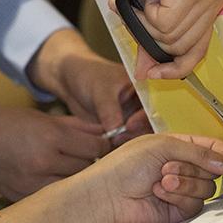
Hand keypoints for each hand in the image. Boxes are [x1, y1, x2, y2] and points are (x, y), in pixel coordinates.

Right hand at [0, 100, 112, 200]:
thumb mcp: (36, 116)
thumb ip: (72, 124)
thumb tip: (101, 131)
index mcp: (48, 136)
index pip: (95, 146)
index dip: (101, 143)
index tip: (100, 142)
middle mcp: (43, 162)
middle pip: (88, 167)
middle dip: (89, 160)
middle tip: (82, 153)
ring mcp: (31, 184)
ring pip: (72, 185)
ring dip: (73, 176)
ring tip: (63, 165)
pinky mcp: (21, 197)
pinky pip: (51, 195)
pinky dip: (54, 187)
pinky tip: (46, 176)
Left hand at [28, 29, 149, 144]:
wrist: (69, 80)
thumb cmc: (88, 74)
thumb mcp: (100, 89)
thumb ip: (109, 109)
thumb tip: (117, 130)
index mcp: (142, 89)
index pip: (152, 106)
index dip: (144, 118)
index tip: (129, 126)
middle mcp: (140, 106)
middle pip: (148, 125)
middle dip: (135, 134)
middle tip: (118, 138)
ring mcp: (130, 118)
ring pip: (136, 136)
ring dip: (126, 142)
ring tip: (110, 142)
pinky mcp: (119, 130)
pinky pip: (123, 141)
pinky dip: (117, 145)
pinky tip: (107, 148)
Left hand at [78, 134, 222, 222]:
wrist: (110, 193)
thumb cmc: (126, 164)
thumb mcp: (163, 146)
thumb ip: (199, 153)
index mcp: (177, 146)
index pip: (209, 148)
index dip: (222, 153)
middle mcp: (181, 167)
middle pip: (212, 170)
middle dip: (192, 168)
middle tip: (168, 166)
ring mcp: (181, 188)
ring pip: (206, 188)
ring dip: (184, 183)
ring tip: (160, 179)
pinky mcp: (179, 209)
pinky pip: (195, 205)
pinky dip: (178, 197)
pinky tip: (159, 192)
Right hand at [110, 0, 222, 79]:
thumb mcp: (147, 14)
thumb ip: (152, 42)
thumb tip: (146, 73)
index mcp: (212, 5)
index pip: (199, 50)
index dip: (175, 67)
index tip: (153, 75)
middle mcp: (216, 0)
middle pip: (182, 47)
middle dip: (151, 37)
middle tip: (136, 16)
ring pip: (171, 37)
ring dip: (146, 23)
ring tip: (141, 1)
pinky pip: (165, 24)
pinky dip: (147, 14)